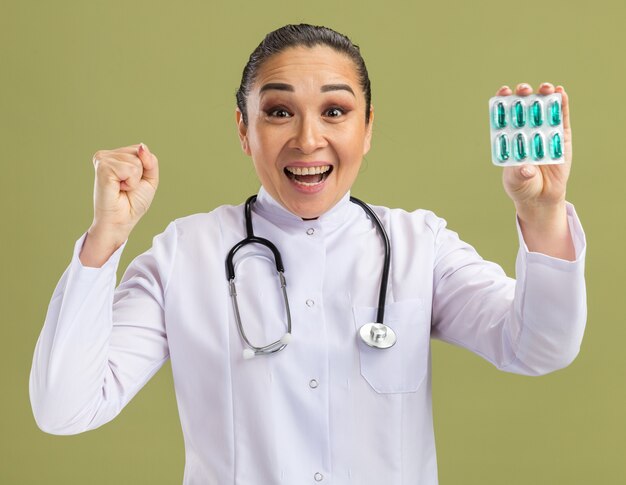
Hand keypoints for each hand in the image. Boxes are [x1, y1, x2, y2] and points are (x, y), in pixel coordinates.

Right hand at [84, 143, 158, 259]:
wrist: (121, 221)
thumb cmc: (132, 203)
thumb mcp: (149, 179)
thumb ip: (150, 161)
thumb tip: (142, 146)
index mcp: (116, 156)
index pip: (141, 150)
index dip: (145, 168)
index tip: (133, 182)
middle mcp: (107, 155)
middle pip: (139, 153)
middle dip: (140, 174)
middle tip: (126, 187)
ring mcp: (103, 159)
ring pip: (136, 161)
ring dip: (135, 180)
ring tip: (122, 188)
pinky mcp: (102, 167)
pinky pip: (130, 169)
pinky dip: (131, 182)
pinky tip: (118, 188)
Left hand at [496, 83, 574, 259]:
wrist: (542, 197)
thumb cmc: (522, 186)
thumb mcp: (516, 181)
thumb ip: (519, 174)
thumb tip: (526, 168)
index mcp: (510, 138)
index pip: (505, 116)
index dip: (503, 102)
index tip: (503, 92)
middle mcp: (526, 131)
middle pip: (524, 108)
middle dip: (523, 95)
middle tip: (523, 89)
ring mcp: (544, 132)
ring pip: (544, 109)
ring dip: (544, 95)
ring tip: (546, 87)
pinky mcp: (562, 137)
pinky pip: (562, 119)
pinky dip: (562, 105)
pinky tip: (561, 93)